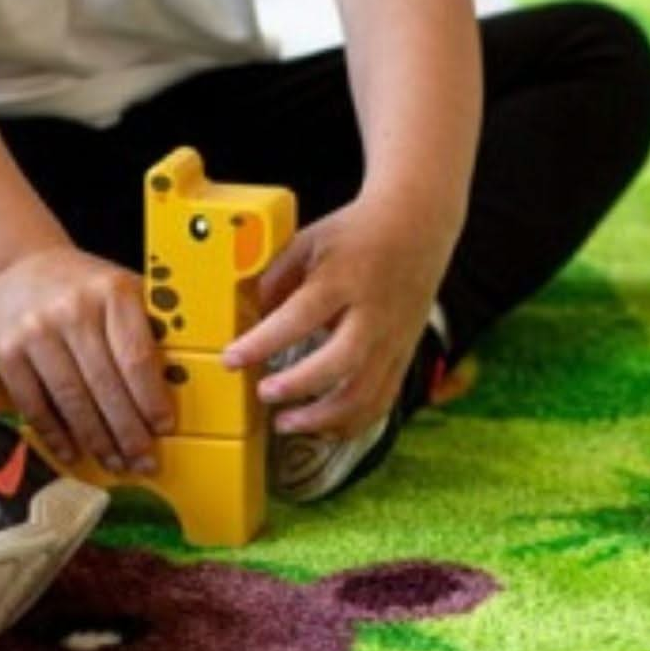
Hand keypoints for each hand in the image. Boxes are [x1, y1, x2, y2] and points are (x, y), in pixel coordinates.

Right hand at [0, 244, 173, 471]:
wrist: (18, 267)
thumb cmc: (82, 287)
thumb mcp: (120, 289)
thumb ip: (147, 326)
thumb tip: (177, 382)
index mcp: (112, 291)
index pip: (137, 356)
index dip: (152, 398)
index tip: (165, 427)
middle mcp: (73, 309)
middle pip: (106, 384)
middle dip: (129, 431)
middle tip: (145, 461)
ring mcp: (36, 331)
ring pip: (72, 399)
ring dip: (97, 440)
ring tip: (116, 463)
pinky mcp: (6, 353)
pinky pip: (34, 404)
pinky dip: (55, 434)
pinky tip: (73, 453)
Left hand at [220, 196, 454, 441]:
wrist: (418, 222)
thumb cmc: (356, 232)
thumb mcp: (309, 240)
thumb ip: (277, 278)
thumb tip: (249, 317)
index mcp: (343, 278)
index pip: (300, 316)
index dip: (263, 342)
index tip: (231, 359)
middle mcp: (373, 312)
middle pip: (340, 362)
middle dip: (298, 385)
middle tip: (263, 393)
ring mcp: (394, 337)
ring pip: (366, 393)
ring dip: (324, 418)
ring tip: (286, 423)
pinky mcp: (406, 354)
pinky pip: (383, 400)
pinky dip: (353, 423)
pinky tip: (324, 428)